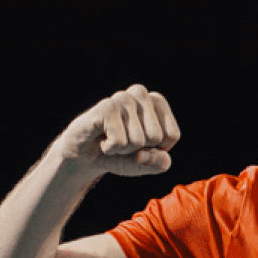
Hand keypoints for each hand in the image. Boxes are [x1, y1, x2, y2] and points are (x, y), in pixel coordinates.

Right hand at [55, 85, 181, 177]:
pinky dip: (110, 149)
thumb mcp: (146, 164)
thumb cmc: (120, 154)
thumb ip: (160, 163)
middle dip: (139, 148)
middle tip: (122, 140)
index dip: (156, 149)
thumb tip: (159, 155)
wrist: (85, 156)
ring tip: (111, 138)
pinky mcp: (106, 107)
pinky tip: (101, 138)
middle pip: (155, 137)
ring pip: (138, 140)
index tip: (140, 143)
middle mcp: (140, 93)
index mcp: (157, 101)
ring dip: (123, 149)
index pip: (172, 135)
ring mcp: (122, 97)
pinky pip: (120, 141)